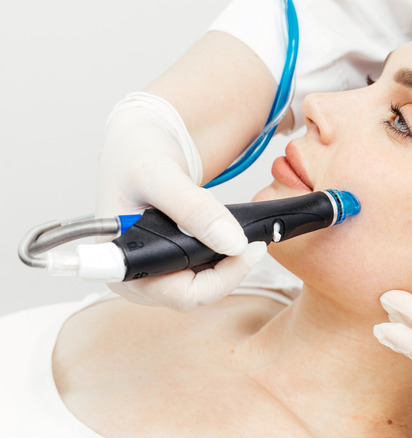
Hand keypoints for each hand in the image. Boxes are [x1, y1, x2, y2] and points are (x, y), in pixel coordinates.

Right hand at [96, 92, 258, 310]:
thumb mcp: (161, 175)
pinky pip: (207, 271)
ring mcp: (156, 274)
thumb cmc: (135, 159)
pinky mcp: (172, 266)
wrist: (137, 148)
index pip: (182, 294)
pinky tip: (229, 233)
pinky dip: (225, 254)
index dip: (220, 279)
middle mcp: (138, 278)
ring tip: (237, 229)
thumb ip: (194, 208)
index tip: (247, 249)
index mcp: (124, 264)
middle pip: (199, 293)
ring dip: (230, 261)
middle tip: (254, 240)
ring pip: (207, 284)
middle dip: (231, 267)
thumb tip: (233, 243)